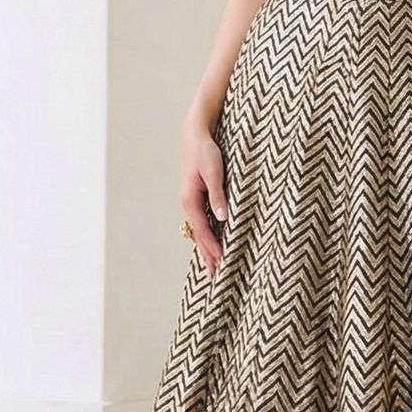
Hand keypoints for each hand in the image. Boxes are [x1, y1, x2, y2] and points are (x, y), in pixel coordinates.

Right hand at [180, 124, 228, 274]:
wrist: (195, 134)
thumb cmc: (205, 151)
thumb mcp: (214, 171)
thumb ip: (218, 195)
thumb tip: (223, 218)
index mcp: (190, 200)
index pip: (203, 231)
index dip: (212, 248)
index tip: (222, 263)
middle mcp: (188, 204)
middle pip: (198, 235)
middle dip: (207, 255)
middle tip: (214, 276)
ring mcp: (191, 201)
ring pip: (199, 230)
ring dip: (206, 247)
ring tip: (212, 265)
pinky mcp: (197, 196)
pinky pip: (201, 221)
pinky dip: (206, 235)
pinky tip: (211, 241)